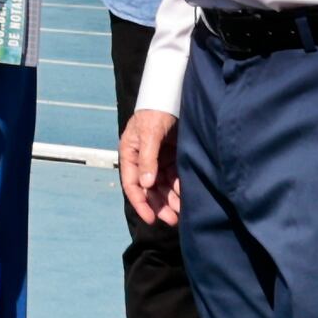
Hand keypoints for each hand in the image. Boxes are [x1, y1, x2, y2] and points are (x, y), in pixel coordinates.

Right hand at [120, 110, 181, 227]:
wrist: (172, 97)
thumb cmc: (155, 112)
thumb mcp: (149, 134)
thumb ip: (147, 159)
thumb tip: (146, 184)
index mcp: (130, 154)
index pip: (132, 184)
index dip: (140, 202)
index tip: (151, 218)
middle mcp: (143, 161)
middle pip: (148, 190)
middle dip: (159, 206)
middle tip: (172, 220)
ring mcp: (158, 161)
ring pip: (163, 187)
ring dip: (171, 200)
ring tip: (182, 212)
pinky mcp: (172, 159)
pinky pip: (175, 179)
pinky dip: (179, 190)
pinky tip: (186, 197)